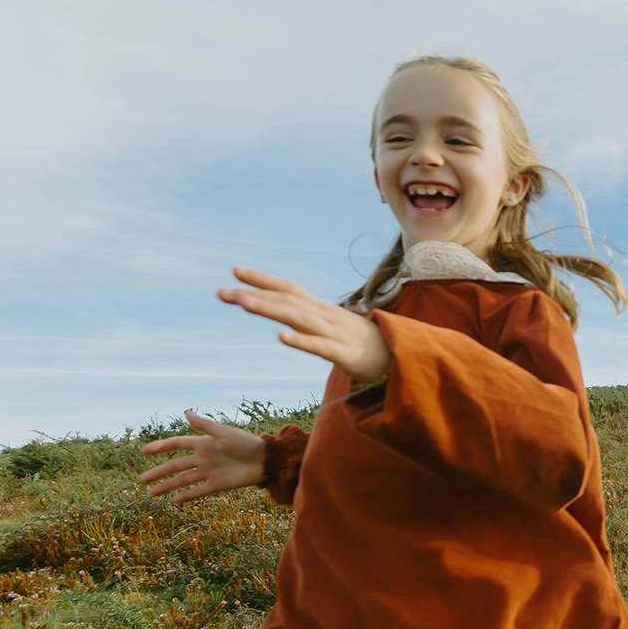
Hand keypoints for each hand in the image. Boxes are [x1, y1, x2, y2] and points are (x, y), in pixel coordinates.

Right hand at [138, 411, 266, 502]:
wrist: (266, 461)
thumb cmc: (246, 443)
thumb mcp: (224, 432)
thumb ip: (204, 425)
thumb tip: (186, 412)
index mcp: (203, 444)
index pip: (177, 445)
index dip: (161, 447)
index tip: (144, 451)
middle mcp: (204, 458)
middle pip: (175, 466)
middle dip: (158, 472)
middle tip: (140, 480)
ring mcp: (210, 472)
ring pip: (183, 480)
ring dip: (167, 486)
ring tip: (151, 493)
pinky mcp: (218, 485)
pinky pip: (199, 491)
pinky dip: (186, 496)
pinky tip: (173, 501)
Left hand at [220, 267, 391, 382]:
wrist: (405, 358)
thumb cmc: (367, 345)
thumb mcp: (336, 328)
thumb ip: (312, 321)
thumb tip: (287, 320)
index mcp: (322, 311)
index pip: (289, 289)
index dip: (263, 280)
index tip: (235, 271)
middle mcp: (326, 316)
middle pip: (286, 300)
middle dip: (254, 294)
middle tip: (222, 292)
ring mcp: (336, 333)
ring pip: (298, 318)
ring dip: (269, 309)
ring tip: (243, 303)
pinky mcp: (346, 355)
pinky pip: (320, 346)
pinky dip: (301, 341)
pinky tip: (281, 338)